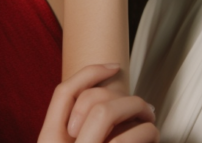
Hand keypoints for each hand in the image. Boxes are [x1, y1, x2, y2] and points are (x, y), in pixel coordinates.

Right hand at [39, 64, 158, 142]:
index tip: (114, 66)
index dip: (90, 71)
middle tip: (146, 109)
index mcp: (48, 142)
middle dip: (129, 100)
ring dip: (142, 117)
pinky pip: (133, 138)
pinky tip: (152, 139)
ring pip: (115, 118)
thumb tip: (112, 101)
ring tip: (151, 127)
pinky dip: (148, 133)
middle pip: (95, 101)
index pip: (63, 92)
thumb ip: (80, 128)